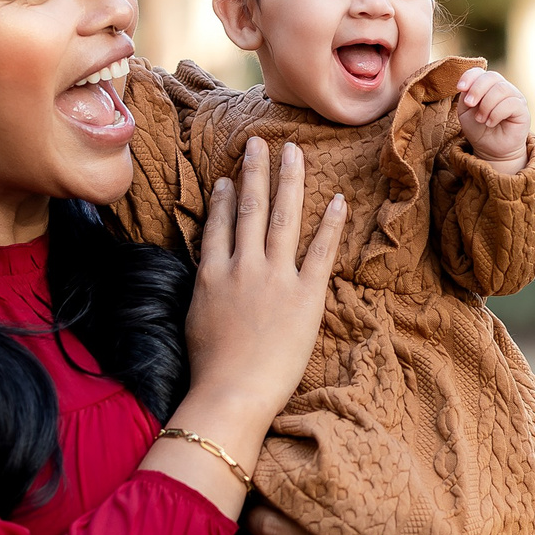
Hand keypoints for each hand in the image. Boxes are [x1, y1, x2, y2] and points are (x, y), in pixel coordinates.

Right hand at [177, 136, 344, 441]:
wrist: (232, 392)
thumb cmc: (211, 368)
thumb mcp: (195, 319)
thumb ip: (206, 290)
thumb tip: (211, 276)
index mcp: (213, 275)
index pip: (220, 224)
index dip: (226, 198)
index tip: (230, 178)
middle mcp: (243, 268)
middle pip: (251, 209)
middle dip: (256, 172)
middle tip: (260, 142)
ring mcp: (275, 278)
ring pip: (283, 218)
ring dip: (289, 181)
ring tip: (294, 152)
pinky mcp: (305, 296)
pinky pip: (321, 251)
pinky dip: (331, 224)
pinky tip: (339, 200)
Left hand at [454, 67, 530, 176]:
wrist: (491, 150)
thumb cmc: (478, 129)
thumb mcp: (465, 111)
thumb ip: (466, 95)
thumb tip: (469, 85)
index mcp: (487, 86)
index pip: (480, 72)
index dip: (469, 77)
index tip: (460, 88)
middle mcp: (502, 88)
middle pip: (492, 77)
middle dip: (477, 89)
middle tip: (470, 105)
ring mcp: (514, 97)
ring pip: (501, 89)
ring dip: (486, 104)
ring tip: (480, 119)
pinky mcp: (523, 109)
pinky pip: (511, 103)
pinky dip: (496, 113)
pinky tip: (491, 122)